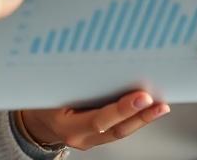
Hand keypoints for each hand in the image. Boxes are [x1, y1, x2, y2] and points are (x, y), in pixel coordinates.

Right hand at [18, 91, 169, 149]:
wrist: (35, 122)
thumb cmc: (40, 101)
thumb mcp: (48, 89)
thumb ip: (70, 79)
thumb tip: (96, 57)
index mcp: (66, 125)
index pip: (98, 120)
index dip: (122, 109)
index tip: (141, 96)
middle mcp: (80, 137)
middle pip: (116, 130)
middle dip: (141, 116)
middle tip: (158, 102)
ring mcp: (89, 140)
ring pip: (121, 132)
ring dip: (143, 118)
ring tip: (161, 105)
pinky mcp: (97, 136)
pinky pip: (118, 128)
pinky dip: (135, 118)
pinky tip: (148, 107)